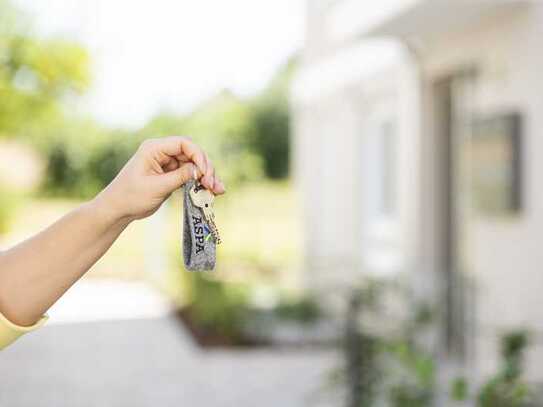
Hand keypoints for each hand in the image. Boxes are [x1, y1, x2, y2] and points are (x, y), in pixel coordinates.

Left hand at [95, 136, 224, 221]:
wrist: (119, 209)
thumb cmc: (131, 196)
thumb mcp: (156, 187)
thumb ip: (179, 177)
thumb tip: (199, 170)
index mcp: (154, 148)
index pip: (183, 143)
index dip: (198, 155)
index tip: (204, 172)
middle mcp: (162, 152)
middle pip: (192, 153)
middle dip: (205, 168)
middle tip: (212, 184)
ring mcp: (168, 163)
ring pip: (195, 165)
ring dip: (207, 176)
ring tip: (218, 190)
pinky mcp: (172, 174)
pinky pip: (191, 175)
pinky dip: (201, 182)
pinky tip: (212, 192)